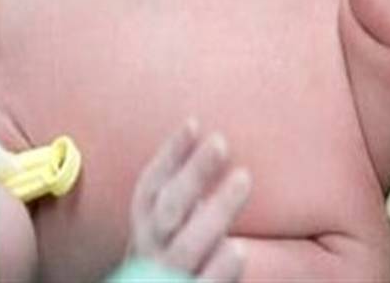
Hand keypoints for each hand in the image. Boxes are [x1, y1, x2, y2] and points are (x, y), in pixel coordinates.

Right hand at [128, 120, 252, 281]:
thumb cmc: (180, 264)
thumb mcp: (174, 231)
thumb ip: (186, 199)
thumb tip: (214, 144)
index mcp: (146, 231)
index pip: (150, 189)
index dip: (169, 155)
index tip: (194, 122)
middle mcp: (150, 253)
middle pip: (167, 210)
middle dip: (191, 175)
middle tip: (221, 141)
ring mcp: (167, 278)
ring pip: (185, 247)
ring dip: (214, 211)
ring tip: (243, 177)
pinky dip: (217, 269)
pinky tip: (237, 249)